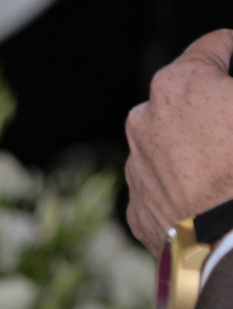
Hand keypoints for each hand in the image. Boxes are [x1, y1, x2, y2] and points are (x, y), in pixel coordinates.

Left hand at [125, 29, 232, 251]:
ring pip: (169, 144)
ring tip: (228, 169)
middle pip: (185, 97)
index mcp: (179, 85)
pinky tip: (213, 199)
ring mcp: (135, 170)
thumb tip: (231, 100)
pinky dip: (185, 188)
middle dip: (212, 105)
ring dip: (195, 147)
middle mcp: (144, 122)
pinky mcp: (138, 211)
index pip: (213, 46)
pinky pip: (164, 187)